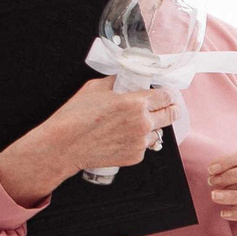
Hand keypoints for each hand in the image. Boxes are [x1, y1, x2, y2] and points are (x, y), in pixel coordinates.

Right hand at [0, 79, 180, 202]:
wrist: (64, 145)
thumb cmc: (75, 116)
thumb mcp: (95, 88)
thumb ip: (116, 82)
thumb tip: (125, 79)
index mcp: (136, 103)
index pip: (167, 96)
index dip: (167, 94)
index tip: (166, 95)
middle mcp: (143, 122)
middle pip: (172, 114)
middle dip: (170, 109)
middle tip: (166, 107)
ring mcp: (141, 141)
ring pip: (159, 131)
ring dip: (152, 127)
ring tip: (133, 125)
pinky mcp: (136, 156)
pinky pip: (145, 146)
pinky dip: (138, 141)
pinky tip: (121, 137)